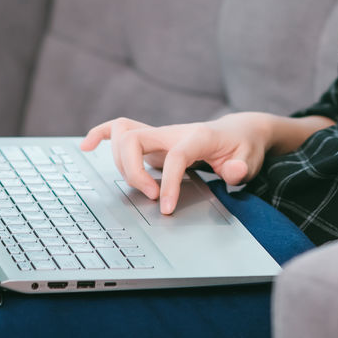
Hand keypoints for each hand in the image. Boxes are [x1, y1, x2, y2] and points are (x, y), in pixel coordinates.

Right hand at [79, 113, 270, 214]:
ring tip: (143, 189)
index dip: (169, 183)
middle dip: (133, 171)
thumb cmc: (244, 147)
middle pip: (136, 139)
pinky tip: (85, 146)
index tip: (167, 209)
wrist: (240, 130)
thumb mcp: (251, 159)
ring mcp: (161, 134)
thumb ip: (241, 168)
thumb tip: (231, 172)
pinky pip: (120, 129)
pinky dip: (101, 135)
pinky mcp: (153, 140)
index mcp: (198, 136)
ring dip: (122, 165)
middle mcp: (174, 132)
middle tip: (151, 196)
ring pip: (124, 137)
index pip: (175, 155)